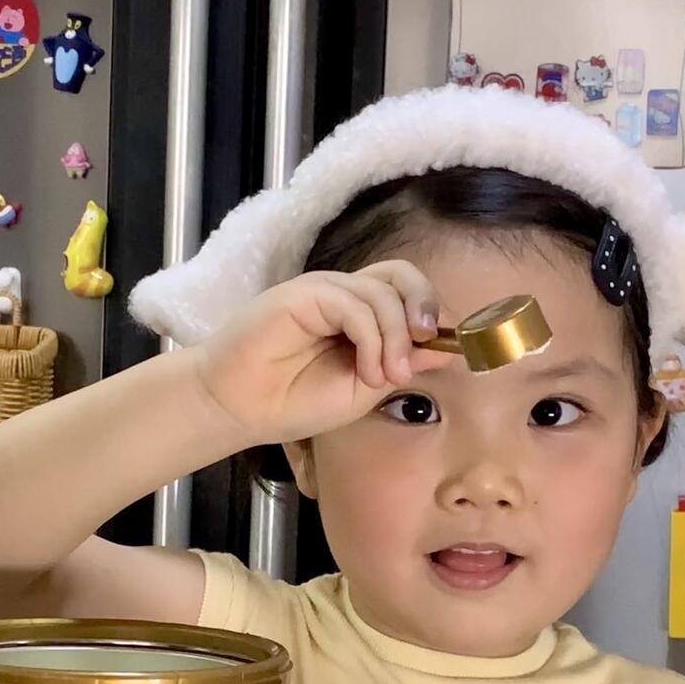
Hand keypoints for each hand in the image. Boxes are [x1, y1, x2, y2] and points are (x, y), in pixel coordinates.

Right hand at [191, 261, 442, 446]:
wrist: (240, 408)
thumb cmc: (294, 402)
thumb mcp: (362, 390)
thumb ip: (400, 365)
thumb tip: (444, 348)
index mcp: (360, 317)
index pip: (407, 295)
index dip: (431, 316)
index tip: (444, 352)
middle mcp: (345, 297)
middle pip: (401, 275)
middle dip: (425, 304)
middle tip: (428, 342)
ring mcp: (324, 292)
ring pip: (382, 291)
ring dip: (396, 337)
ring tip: (387, 376)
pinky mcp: (304, 294)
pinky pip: (355, 305)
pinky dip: (372, 338)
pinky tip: (366, 370)